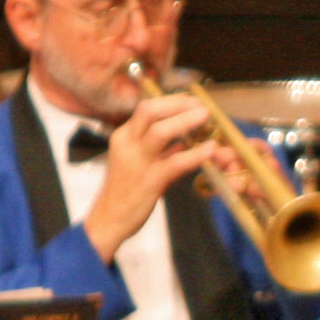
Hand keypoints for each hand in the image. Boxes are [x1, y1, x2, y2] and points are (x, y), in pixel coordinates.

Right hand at [83, 90, 216, 262]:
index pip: (146, 108)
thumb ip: (162, 148)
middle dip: (178, 104)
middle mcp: (127, 143)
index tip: (192, 100)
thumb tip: (186, 137)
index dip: (172, 101)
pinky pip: (174, 163)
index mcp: (124, 136)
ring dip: (185, 121)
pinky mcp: (148, 181)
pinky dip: (195, 154)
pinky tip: (210, 150)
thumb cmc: (126, 189)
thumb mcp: (140, 161)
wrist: (109, 219)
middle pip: (150, 111)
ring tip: (206, 117)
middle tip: (202, 106)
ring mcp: (136, 162)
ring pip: (160, 132)